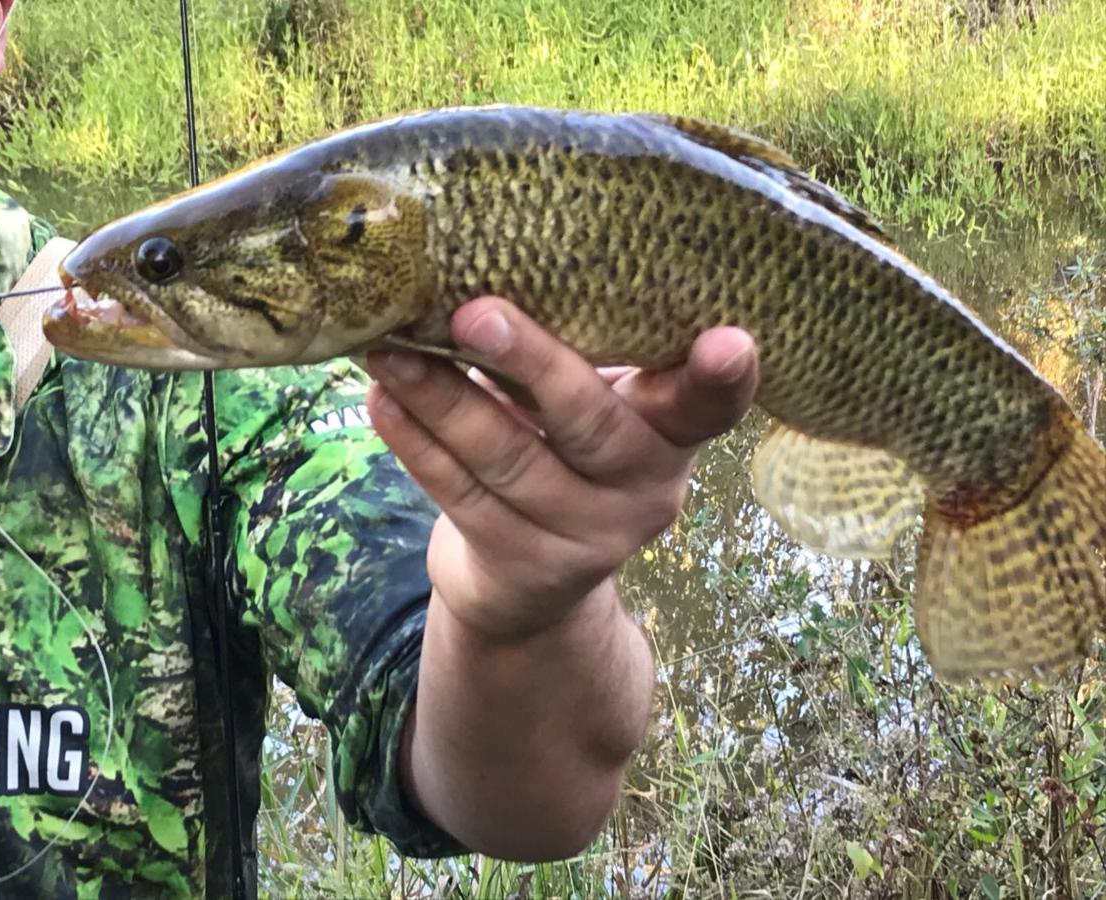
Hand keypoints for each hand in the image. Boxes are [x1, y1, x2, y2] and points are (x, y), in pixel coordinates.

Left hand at [365, 297, 758, 640]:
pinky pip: (462, 497)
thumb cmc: (563, 453)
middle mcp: (646, 491)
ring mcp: (587, 539)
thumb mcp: (595, 408)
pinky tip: (384, 401)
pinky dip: (417, 444)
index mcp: (673, 436)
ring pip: (509, 461)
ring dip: (441, 400)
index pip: (710, 406)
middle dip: (532, 365)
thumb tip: (490, 261)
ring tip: (389, 351)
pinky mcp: (525, 567)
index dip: (724, 378)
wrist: (532, 579)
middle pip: (590, 426)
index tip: (730, 340)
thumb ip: (578, 354)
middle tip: (474, 313)